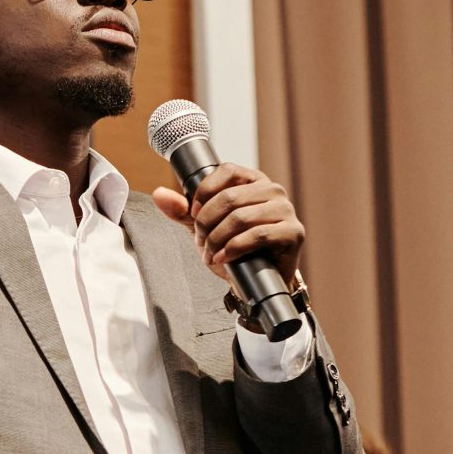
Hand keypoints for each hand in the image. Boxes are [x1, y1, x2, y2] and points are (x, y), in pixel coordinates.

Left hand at [148, 164, 304, 291]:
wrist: (253, 282)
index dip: (204, 192)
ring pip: (240, 217)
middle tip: (200, 240)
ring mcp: (286, 211)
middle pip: (229, 197)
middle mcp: (273, 191)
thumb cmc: (232, 249)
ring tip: (210, 253)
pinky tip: (223, 258)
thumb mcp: (203, 227)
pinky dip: (233, 249)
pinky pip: (258, 235)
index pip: (226, 170)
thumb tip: (159, 193)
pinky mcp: (293, 233)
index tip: (194, 214)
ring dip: (217, 238)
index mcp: (253, 181)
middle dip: (206, 223)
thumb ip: (182, 210)